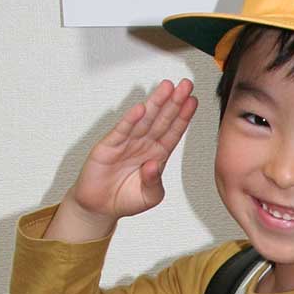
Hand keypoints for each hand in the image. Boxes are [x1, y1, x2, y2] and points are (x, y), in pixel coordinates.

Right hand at [48, 79, 197, 240]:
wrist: (100, 207)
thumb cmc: (126, 199)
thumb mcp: (150, 196)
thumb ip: (155, 183)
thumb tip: (154, 165)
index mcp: (157, 155)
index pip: (173, 132)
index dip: (183, 117)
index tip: (193, 102)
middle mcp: (143, 145)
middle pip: (162, 120)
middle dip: (174, 102)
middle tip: (186, 86)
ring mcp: (126, 144)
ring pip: (144, 120)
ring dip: (156, 103)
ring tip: (168, 88)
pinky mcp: (108, 147)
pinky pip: (122, 131)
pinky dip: (131, 120)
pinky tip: (142, 108)